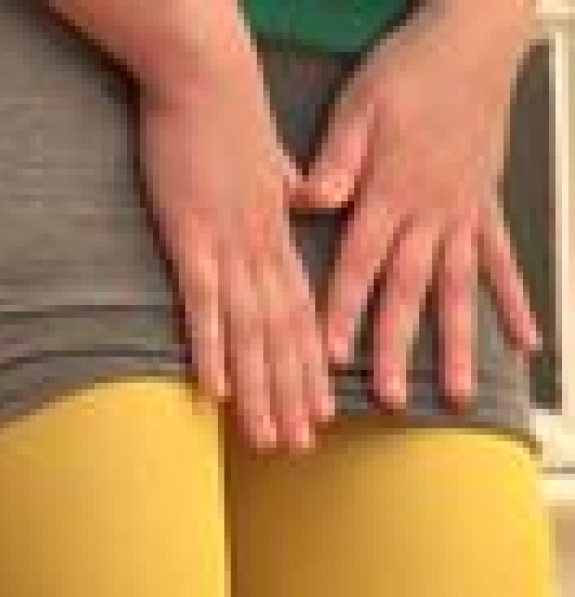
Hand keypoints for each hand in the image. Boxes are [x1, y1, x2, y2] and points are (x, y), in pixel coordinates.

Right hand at [141, 55, 330, 452]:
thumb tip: (298, 194)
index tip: (319, 409)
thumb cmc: (228, 114)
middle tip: (297, 445)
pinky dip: (211, 347)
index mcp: (276, 233)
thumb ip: (284, 185)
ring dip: (260, 390)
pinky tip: (215, 389)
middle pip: (282, 335)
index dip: (310, 365)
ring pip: (250, 332)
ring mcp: (228, 245)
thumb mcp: (265, 156)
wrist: (205, 76)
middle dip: (291, 395)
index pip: (301, 313)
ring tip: (265, 437)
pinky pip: (203, 302)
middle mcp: (261, 249)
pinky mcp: (190, 235)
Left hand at [297, 1, 539, 409]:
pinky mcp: (487, 206)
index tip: (331, 356)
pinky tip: (526, 342)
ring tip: (459, 395)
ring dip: (459, 343)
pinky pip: (502, 262)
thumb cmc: (408, 71)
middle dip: (397, 347)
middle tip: (390, 399)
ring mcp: (464, 214)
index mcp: (389, 193)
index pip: (360, 264)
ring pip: (459, 290)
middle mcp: (429, 213)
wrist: (473, 41)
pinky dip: (514, 303)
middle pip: (408, 291)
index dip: (343, 311)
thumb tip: (307, 202)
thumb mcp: (358, 108)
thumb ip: (335, 162)